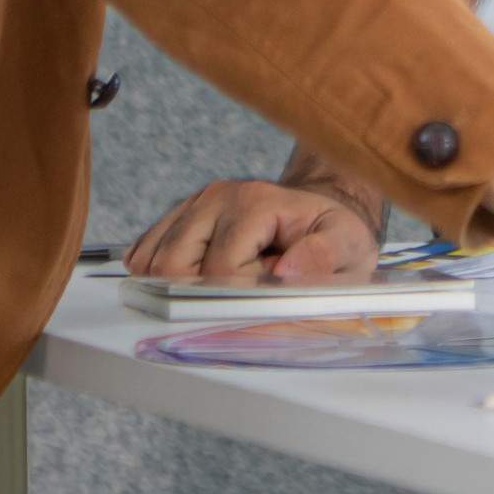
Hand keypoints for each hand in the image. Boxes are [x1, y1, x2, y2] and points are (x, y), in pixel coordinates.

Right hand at [124, 176, 382, 282]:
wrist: (320, 212)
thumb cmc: (333, 233)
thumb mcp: (348, 244)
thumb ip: (323, 257)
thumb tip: (287, 271)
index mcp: (254, 203)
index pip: (219, 269)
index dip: (239, 294)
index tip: (265, 292)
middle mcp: (217, 199)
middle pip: (174, 266)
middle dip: (201, 293)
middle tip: (242, 290)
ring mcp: (194, 206)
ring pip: (152, 262)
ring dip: (179, 287)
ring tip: (224, 282)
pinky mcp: (179, 218)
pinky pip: (145, 254)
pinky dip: (157, 277)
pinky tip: (193, 282)